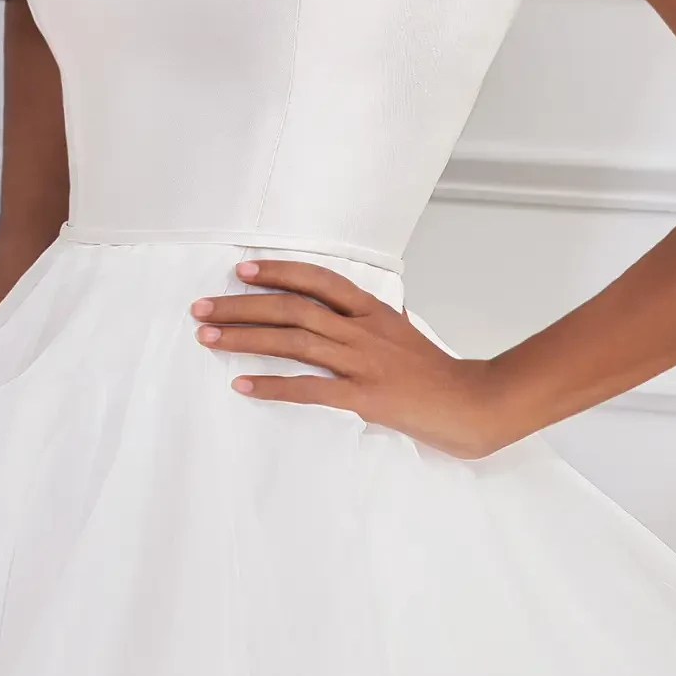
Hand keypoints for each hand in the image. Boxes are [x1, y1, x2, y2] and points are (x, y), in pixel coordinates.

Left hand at [189, 260, 512, 458]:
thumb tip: (351, 313)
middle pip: (292, 308)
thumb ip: (374, 322)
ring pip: (293, 341)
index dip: (277, 271)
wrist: (473, 404)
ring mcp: (362, 361)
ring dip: (245, 338)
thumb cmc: (437, 374)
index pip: (317, 280)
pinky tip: (243, 384)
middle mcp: (362, 329)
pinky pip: (309, 387)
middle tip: (202, 307)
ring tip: (208, 338)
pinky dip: (272, 385)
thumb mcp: (404, 334)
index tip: (241, 270)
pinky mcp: (363, 396)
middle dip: (241, 306)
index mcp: (373, 311)